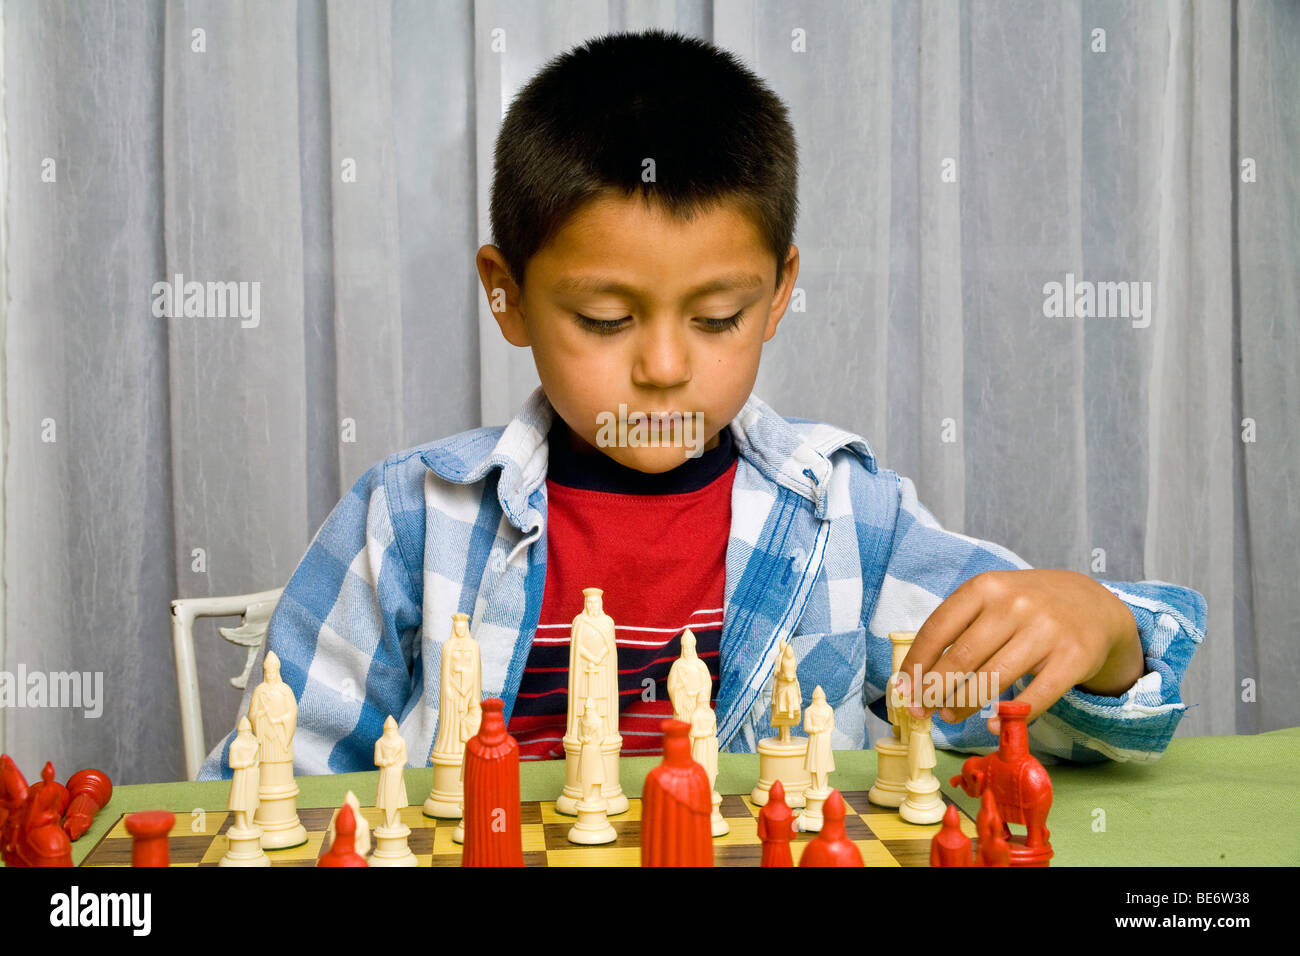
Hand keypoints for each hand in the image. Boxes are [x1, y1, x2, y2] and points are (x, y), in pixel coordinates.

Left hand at [896, 569, 1142, 733]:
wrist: (1094, 605)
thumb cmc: (1029, 607)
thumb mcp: (992, 600)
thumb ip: (959, 629)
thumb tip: (917, 677)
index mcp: (985, 587)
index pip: (937, 630)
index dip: (916, 664)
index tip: (904, 689)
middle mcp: (1014, 605)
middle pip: (961, 659)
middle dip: (934, 691)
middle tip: (922, 710)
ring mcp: (1046, 631)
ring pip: (992, 680)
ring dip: (963, 705)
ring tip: (950, 715)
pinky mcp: (1073, 658)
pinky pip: (1034, 698)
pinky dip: (1008, 716)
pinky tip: (992, 726)